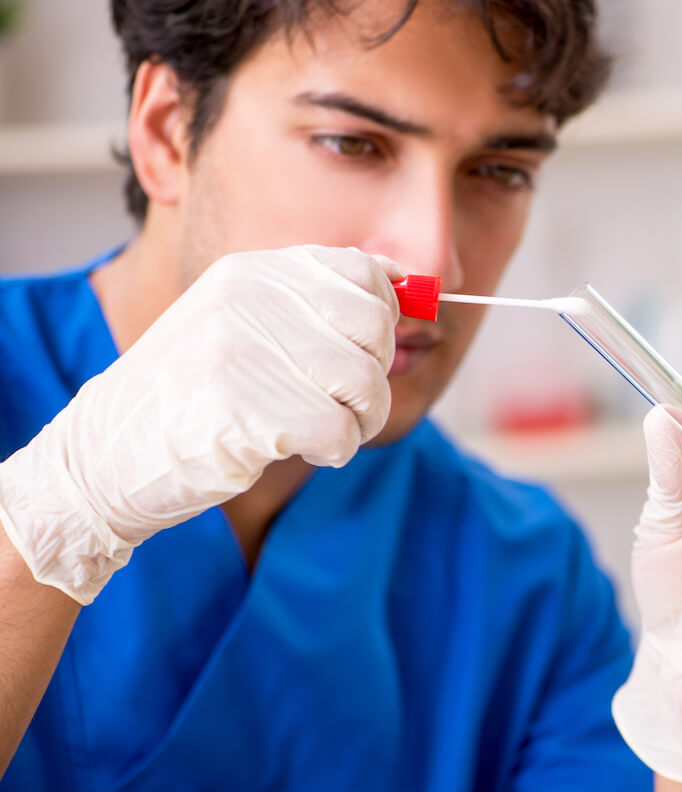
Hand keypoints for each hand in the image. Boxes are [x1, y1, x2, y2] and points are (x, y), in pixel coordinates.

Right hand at [0, 245, 400, 603]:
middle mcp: (250, 301)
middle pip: (375, 330)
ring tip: (320, 430)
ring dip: (358, 421)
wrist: (105, 456)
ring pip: (366, 385)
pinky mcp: (245, 412)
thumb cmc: (189, 397)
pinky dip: (334, 450)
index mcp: (253, 273)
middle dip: (374, 377)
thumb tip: (402, 289)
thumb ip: (309, 305)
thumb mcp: (239, 323)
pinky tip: (301, 449)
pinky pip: (340, 431)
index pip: (363, 272)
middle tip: (345, 403)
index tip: (363, 350)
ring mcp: (244, 353)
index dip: (381, 317)